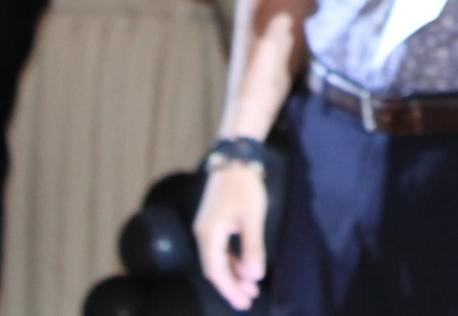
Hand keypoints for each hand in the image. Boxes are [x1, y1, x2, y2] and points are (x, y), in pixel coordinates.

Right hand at [193, 164, 269, 309]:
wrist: (235, 157)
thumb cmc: (244, 186)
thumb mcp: (251, 219)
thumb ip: (252, 248)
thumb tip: (254, 276)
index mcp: (208, 235)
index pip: (216, 272)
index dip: (229, 290)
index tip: (243, 303)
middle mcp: (203, 233)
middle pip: (215, 268)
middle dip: (231, 286)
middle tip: (247, 301)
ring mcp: (208, 227)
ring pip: (218, 258)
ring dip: (234, 273)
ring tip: (251, 288)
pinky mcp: (215, 220)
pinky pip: (221, 248)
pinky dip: (233, 260)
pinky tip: (245, 266)